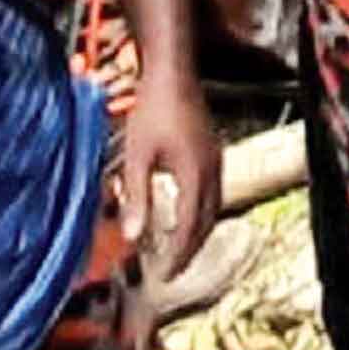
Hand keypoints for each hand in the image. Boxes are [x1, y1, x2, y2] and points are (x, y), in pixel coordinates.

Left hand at [116, 69, 222, 289]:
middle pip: (207, 223)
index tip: (165, 277)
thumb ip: (137, 197)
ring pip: (213, 208)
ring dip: (197, 232)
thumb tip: (132, 237)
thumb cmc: (152, 109)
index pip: (189, 228)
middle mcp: (213, 171)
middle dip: (190, 250)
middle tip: (173, 272)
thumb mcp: (137, 155)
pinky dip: (202, 213)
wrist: (173, 72)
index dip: (178, 256)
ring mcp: (217, 160)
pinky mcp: (213, 151)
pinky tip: (187, 213)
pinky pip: (214, 193)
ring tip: (180, 250)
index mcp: (195, 176)